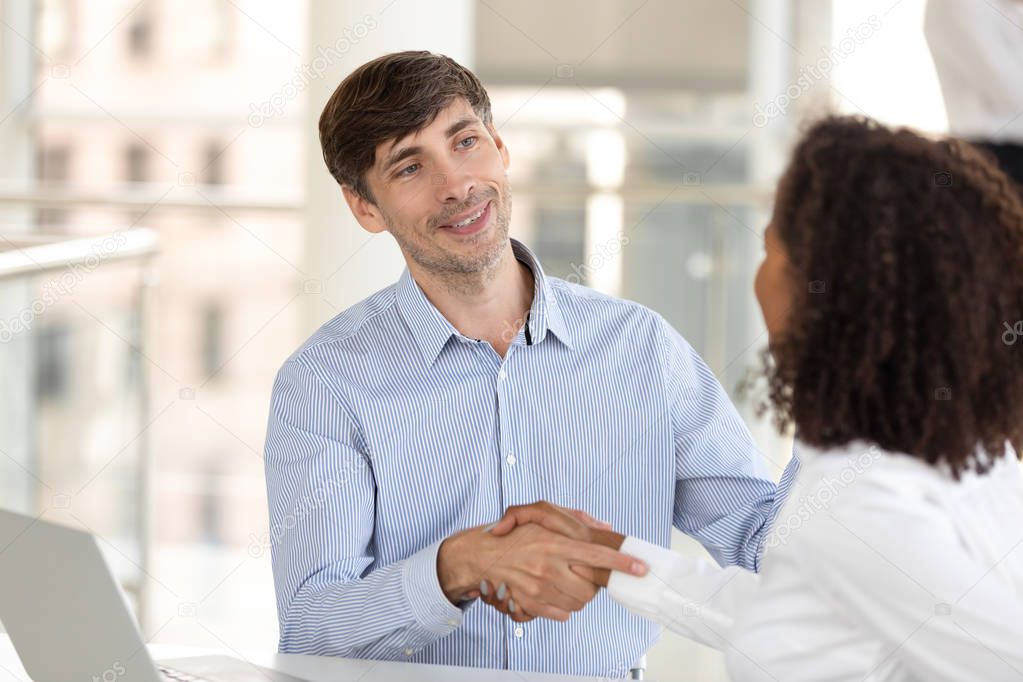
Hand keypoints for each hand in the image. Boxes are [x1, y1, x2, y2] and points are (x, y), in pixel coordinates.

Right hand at [437, 502, 644, 622]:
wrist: (482, 555)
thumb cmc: (515, 535)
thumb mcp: (542, 516)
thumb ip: (576, 518)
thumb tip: (605, 527)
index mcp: (555, 542)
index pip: (597, 555)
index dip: (621, 563)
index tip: (641, 568)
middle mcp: (548, 566)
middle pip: (591, 588)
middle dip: (593, 584)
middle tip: (583, 574)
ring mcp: (539, 587)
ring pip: (579, 603)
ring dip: (578, 596)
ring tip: (565, 581)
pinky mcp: (531, 604)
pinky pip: (562, 614)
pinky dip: (563, 607)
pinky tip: (554, 592)